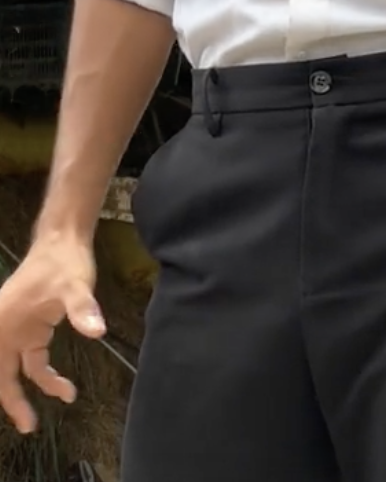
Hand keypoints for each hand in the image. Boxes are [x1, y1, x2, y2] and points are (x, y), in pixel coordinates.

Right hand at [0, 235, 104, 433]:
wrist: (64, 239)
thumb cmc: (63, 261)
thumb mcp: (74, 285)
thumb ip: (82, 309)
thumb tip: (96, 331)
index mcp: (2, 322)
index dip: (2, 391)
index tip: (17, 414)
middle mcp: (4, 328)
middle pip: (2, 374)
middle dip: (13, 401)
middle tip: (29, 426)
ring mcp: (18, 329)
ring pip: (19, 369)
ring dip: (35, 387)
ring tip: (61, 400)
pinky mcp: (33, 328)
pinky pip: (33, 359)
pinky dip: (45, 374)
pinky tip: (64, 384)